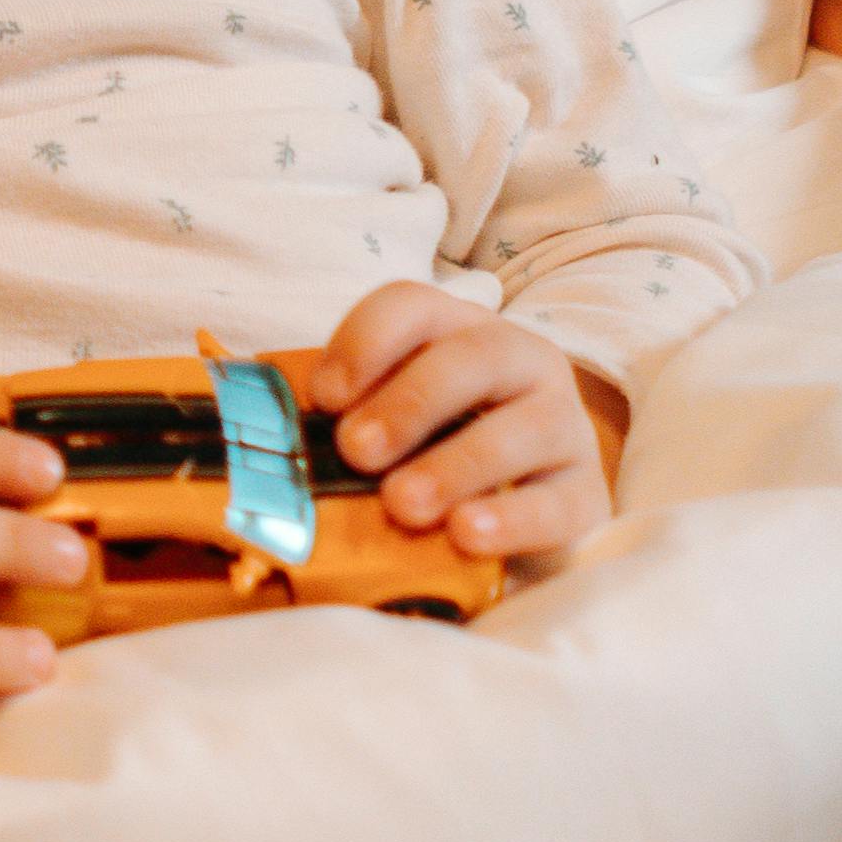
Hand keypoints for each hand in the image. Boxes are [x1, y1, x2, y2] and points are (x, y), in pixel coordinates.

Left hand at [305, 284, 615, 560]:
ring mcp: (562, 425)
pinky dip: (512, 518)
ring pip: (523, 427)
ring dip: (455, 464)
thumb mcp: (384, 423)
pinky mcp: (586, 494)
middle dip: (409, 403)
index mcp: (456, 332)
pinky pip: (558, 502)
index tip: (323, 397)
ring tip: (402, 504)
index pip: (412, 307)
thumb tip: (255, 429)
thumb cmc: (428, 456)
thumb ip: (336, 418)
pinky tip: (467, 533)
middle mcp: (518, 362)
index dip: (365, 342)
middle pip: (472, 358)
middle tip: (357, 451)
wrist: (522, 510)